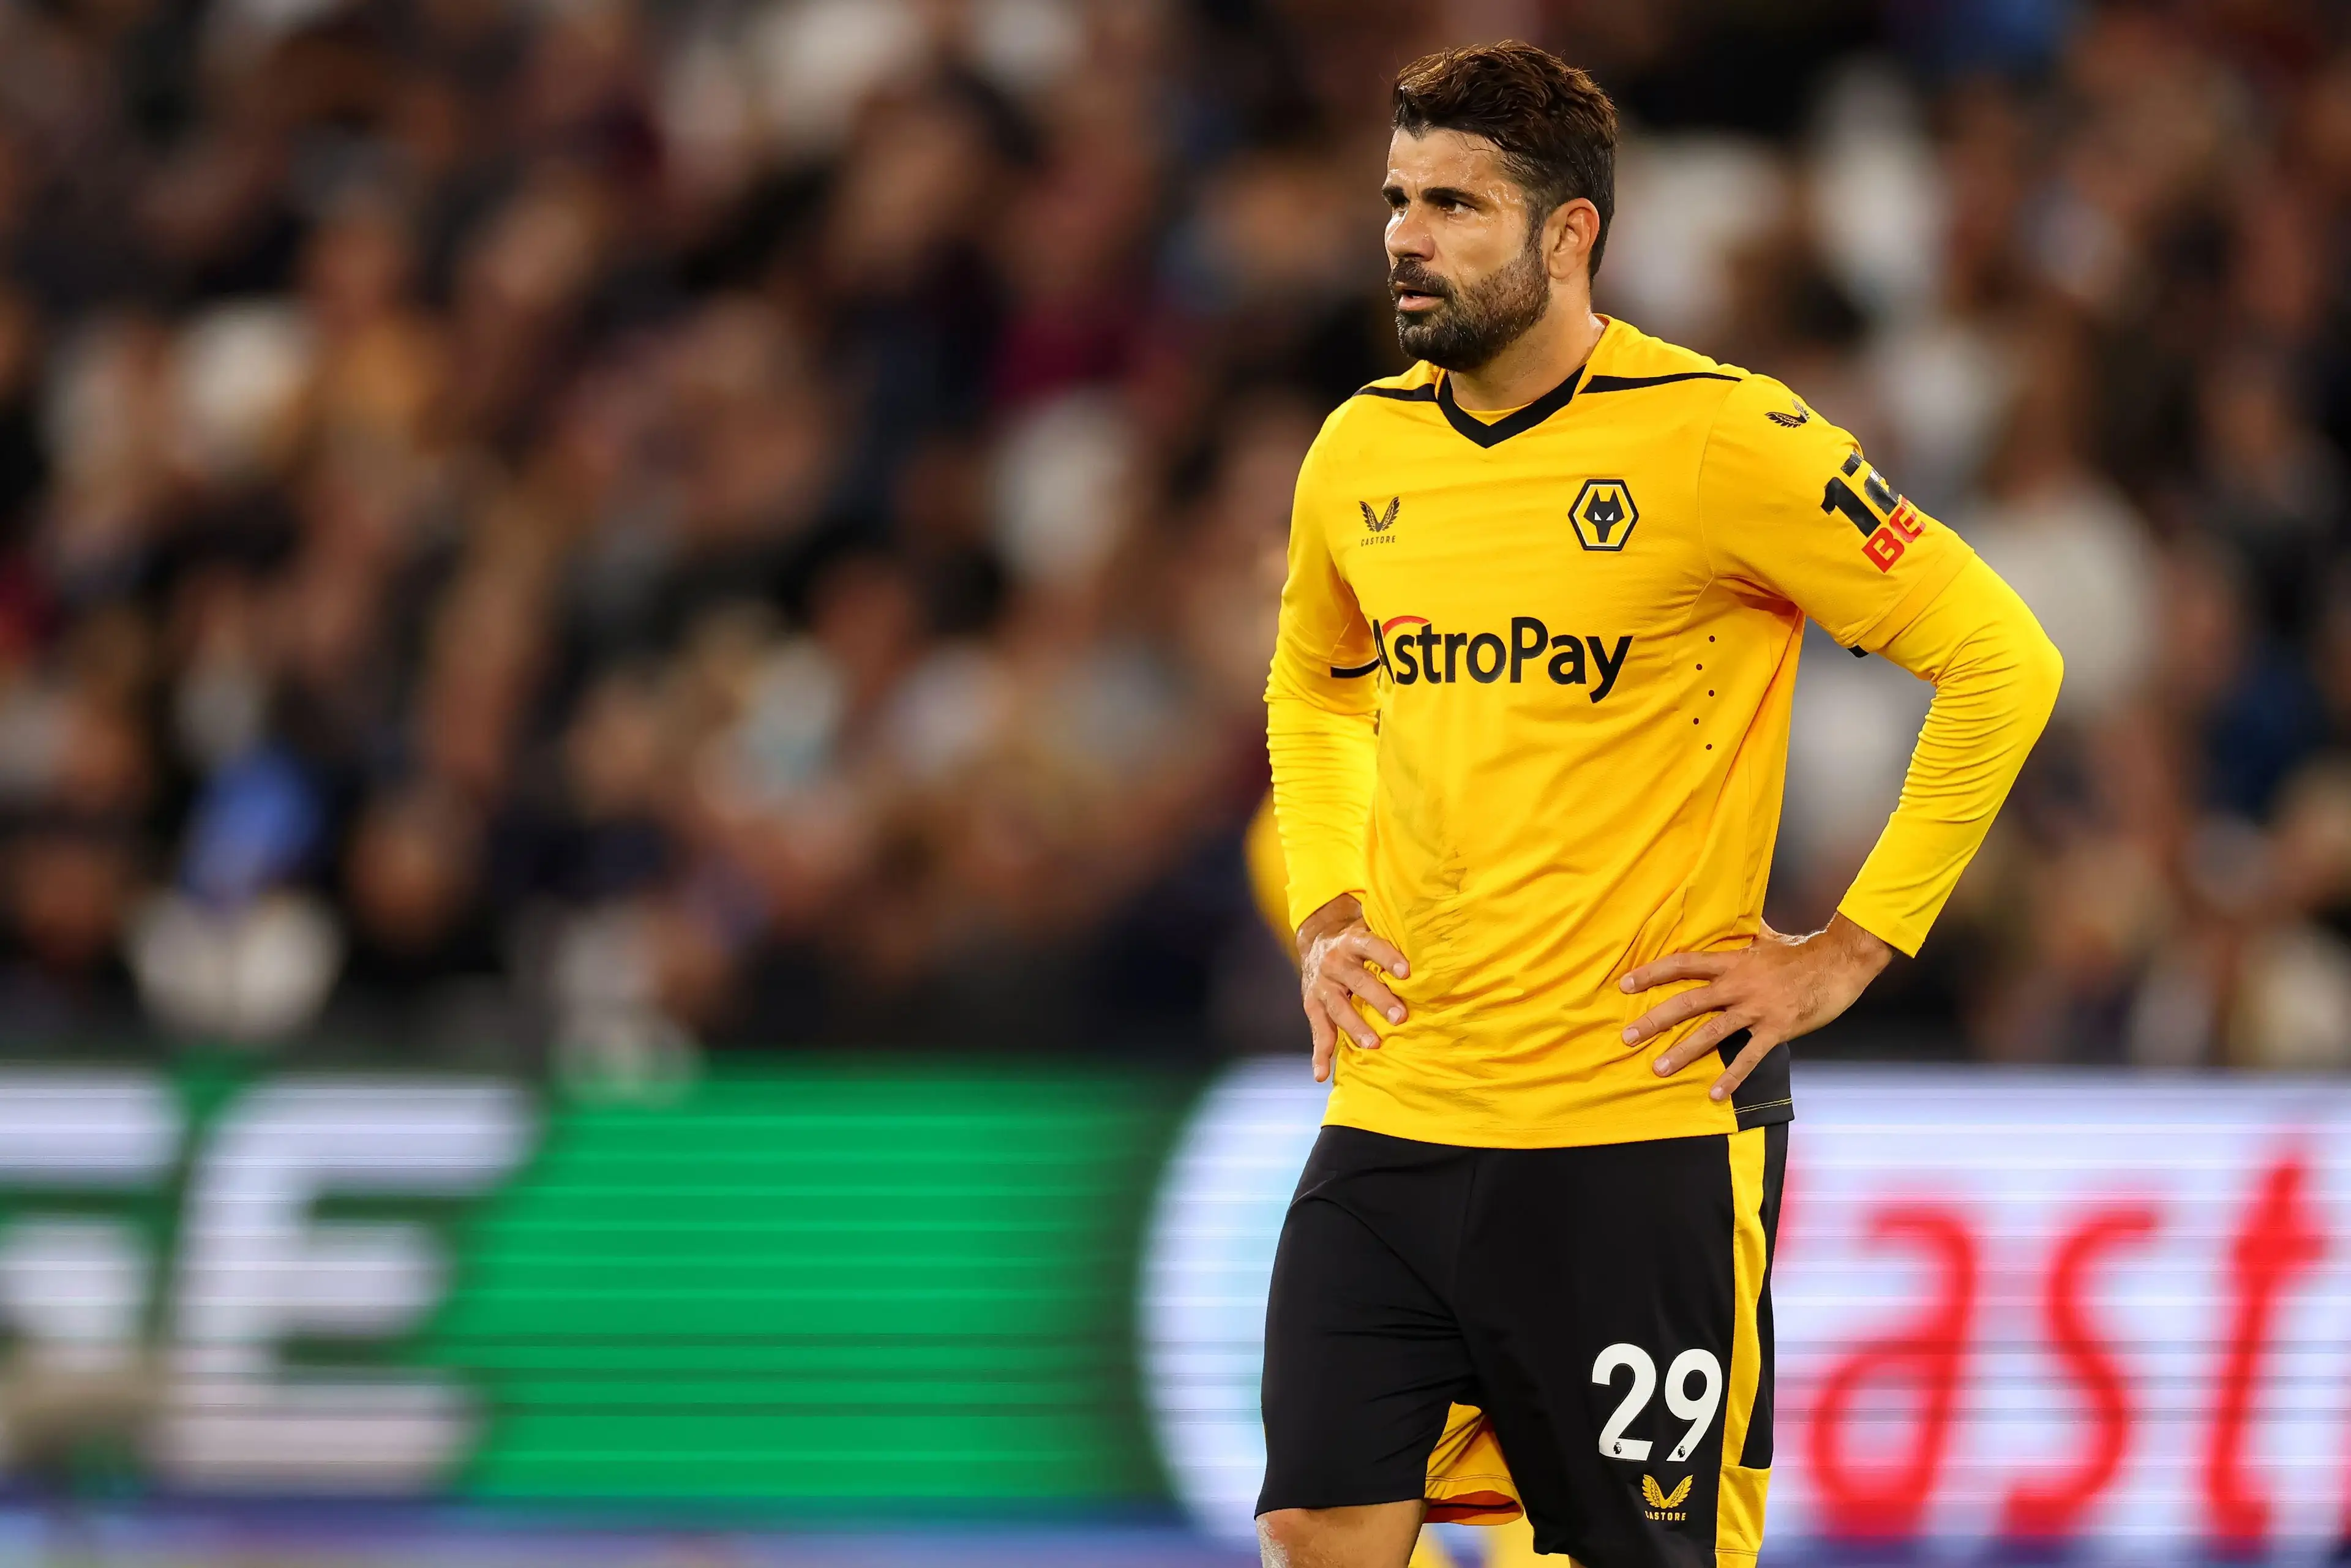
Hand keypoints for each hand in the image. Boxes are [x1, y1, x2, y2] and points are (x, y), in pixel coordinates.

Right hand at [1296, 893, 1409, 1083]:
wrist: (1316, 940)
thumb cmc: (1358, 940)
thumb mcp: (1371, 929)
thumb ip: (1394, 936)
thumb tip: (1438, 936)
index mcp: (1352, 941)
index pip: (1371, 946)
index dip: (1388, 958)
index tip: (1407, 973)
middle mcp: (1335, 962)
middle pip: (1357, 980)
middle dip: (1378, 999)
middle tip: (1400, 1017)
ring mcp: (1322, 985)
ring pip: (1338, 1007)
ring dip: (1355, 1027)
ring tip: (1373, 1045)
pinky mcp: (1312, 1005)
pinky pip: (1318, 1030)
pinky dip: (1319, 1054)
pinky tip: (1322, 1074)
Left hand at [1617, 915, 1893, 1101]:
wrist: (1839, 962)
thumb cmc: (1804, 953)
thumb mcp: (1767, 941)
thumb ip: (1745, 941)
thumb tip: (1735, 926)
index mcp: (1733, 962)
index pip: (1684, 965)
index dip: (1652, 973)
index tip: (1625, 984)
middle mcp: (1738, 985)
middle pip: (1687, 1002)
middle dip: (1654, 1020)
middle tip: (1628, 1036)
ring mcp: (1756, 1009)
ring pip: (1711, 1032)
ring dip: (1683, 1052)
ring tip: (1659, 1067)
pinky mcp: (1776, 1029)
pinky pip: (1749, 1057)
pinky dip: (1732, 1077)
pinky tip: (1715, 1094)